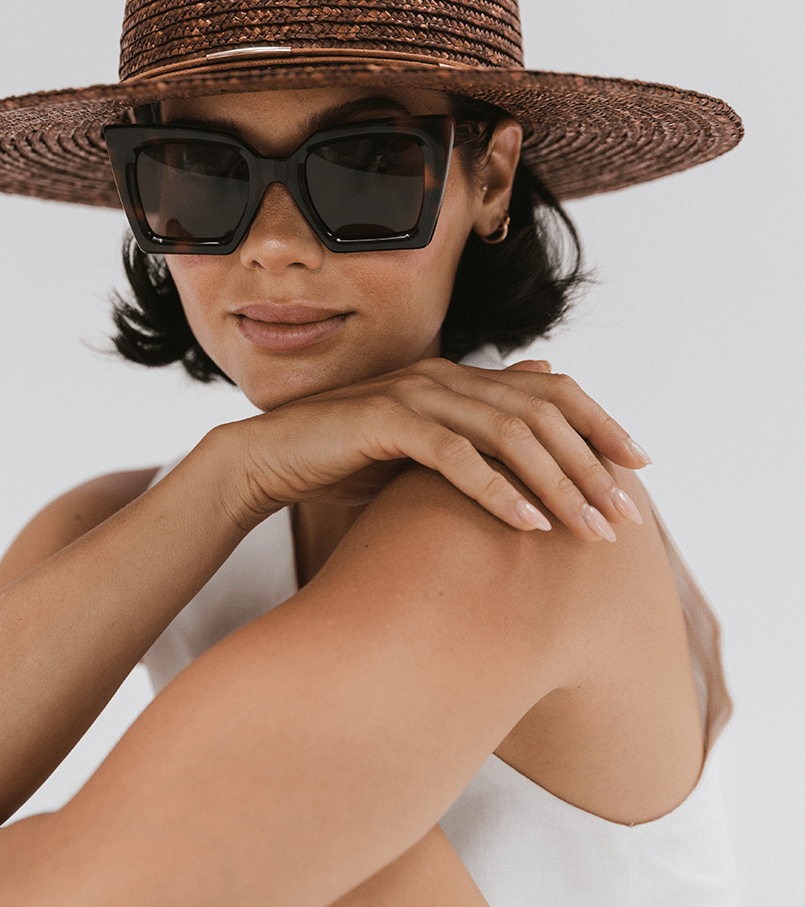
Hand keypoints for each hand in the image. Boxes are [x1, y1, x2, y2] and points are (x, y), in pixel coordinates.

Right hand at [219, 357, 648, 541]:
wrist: (269, 459)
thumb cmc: (347, 461)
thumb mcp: (421, 449)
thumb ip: (474, 435)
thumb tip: (534, 410)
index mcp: (458, 378)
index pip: (551, 389)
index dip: (600, 422)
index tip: (639, 465)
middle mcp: (444, 377)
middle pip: (541, 411)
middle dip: (590, 464)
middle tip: (623, 515)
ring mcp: (414, 394)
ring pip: (507, 432)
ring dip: (556, 483)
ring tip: (588, 530)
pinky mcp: (384, 421)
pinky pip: (454, 455)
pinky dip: (496, 491)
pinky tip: (527, 525)